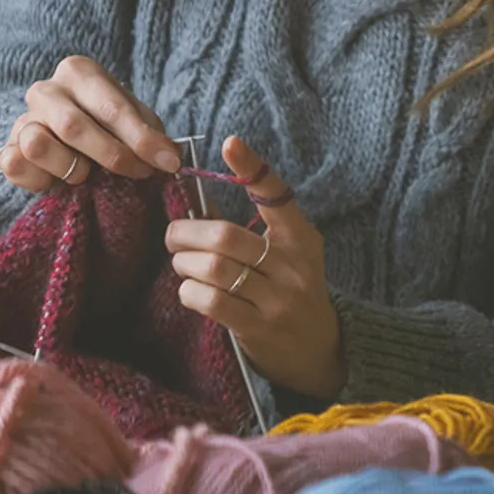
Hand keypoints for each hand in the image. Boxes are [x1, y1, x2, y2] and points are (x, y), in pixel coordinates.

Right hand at [0, 56, 181, 191]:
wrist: (66, 141)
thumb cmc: (106, 127)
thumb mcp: (134, 123)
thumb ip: (151, 136)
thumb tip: (171, 159)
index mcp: (78, 73)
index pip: (110, 107)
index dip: (142, 139)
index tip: (167, 163)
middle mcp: (45, 90)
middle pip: (73, 127)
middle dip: (111, 156)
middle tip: (138, 173)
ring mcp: (22, 120)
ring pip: (37, 144)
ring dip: (70, 167)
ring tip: (86, 172)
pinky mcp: (7, 150)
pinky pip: (15, 165)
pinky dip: (40, 179)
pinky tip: (58, 181)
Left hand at [166, 137, 345, 400]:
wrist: (321, 351)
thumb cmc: (289, 292)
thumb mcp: (283, 256)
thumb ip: (247, 229)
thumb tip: (196, 200)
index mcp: (301, 239)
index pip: (278, 196)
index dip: (253, 168)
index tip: (230, 143)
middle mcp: (293, 266)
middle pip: (226, 236)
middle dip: (186, 232)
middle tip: (173, 236)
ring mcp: (278, 300)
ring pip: (214, 268)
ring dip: (185, 264)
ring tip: (182, 264)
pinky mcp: (259, 329)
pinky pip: (211, 302)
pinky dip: (190, 292)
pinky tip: (190, 291)